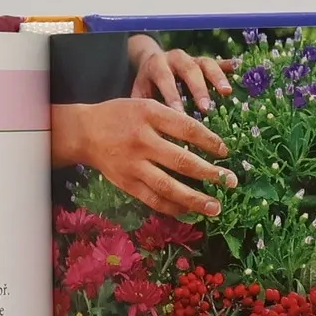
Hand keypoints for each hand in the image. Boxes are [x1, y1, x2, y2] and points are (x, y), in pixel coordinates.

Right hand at [50, 98, 236, 218]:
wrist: (84, 133)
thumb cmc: (120, 116)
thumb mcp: (145, 105)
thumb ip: (170, 118)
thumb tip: (204, 140)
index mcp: (149, 114)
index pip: (187, 128)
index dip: (210, 141)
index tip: (225, 152)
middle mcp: (142, 140)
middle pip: (182, 160)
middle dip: (210, 173)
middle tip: (231, 182)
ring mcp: (133, 165)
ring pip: (168, 186)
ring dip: (195, 199)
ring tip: (215, 207)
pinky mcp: (127, 184)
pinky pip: (153, 199)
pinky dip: (173, 207)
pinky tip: (189, 211)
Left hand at [128, 36, 234, 113]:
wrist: (150, 64)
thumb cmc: (146, 86)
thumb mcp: (139, 94)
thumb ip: (144, 107)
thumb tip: (151, 133)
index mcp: (157, 65)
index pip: (165, 79)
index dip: (173, 96)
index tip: (179, 114)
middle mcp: (176, 58)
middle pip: (189, 70)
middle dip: (198, 89)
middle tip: (206, 108)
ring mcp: (192, 58)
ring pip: (206, 64)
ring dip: (218, 78)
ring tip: (227, 93)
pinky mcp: (204, 61)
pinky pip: (219, 62)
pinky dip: (229, 66)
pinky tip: (240, 71)